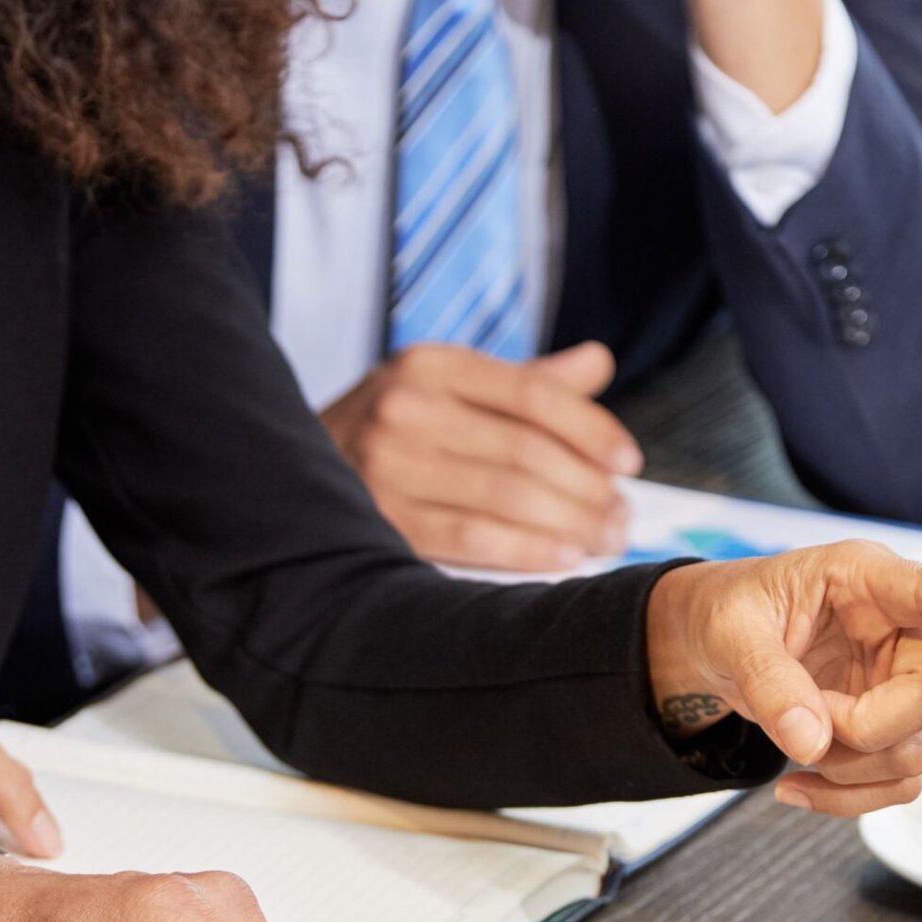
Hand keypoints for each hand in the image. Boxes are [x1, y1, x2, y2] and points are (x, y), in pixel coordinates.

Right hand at [323, 341, 638, 571]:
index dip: (591, 430)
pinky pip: (473, 538)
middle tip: (623, 518)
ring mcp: (387, 466)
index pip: (531, 394)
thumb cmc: (393, 433)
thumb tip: (598, 362)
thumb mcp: (446, 389)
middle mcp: (405, 407)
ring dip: (570, 524)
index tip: (629, 463)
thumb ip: (523, 381)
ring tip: (605, 541)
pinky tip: (562, 559)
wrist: (293, 474)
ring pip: (506, 496)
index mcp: (430, 364)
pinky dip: (526, 551)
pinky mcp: (381, 520)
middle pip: (525, 451)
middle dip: (588, 490)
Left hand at [646, 543, 921, 816]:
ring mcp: (908, 689)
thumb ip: (767, 680)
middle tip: (806, 717)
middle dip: (867, 728)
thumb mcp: (731, 633)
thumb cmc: (732, 615)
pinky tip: (795, 786)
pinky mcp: (896, 734)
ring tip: (794, 739)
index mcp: (869, 582)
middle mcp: (907, 634)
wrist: (717, 646)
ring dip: (846, 769)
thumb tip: (810, 744)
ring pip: (915, 754)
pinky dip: (841, 799)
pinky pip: (895, 786)